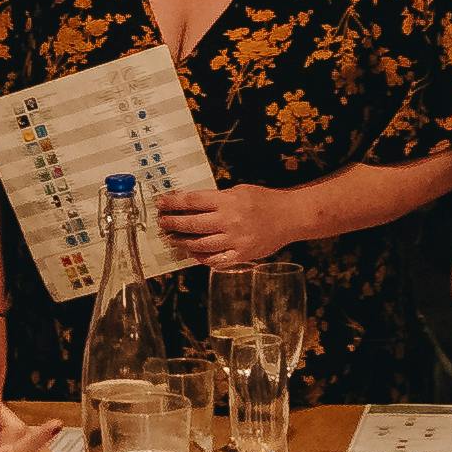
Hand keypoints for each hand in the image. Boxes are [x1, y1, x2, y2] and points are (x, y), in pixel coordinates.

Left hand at [159, 181, 308, 269]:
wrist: (291, 217)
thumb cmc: (265, 200)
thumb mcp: (240, 191)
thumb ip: (218, 199)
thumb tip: (192, 205)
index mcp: (228, 201)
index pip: (193, 201)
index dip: (174, 202)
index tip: (161, 202)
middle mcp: (229, 221)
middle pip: (192, 224)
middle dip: (172, 223)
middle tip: (161, 222)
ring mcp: (235, 240)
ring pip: (200, 244)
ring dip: (183, 242)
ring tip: (172, 239)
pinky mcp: (242, 255)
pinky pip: (216, 260)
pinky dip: (202, 258)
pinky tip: (192, 254)